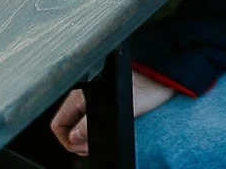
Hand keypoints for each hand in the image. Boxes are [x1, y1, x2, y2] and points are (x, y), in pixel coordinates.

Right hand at [50, 76, 177, 153]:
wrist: (165, 77)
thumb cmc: (147, 87)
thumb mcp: (117, 110)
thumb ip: (90, 124)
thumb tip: (74, 139)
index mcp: (81, 93)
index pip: (59, 124)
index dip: (68, 141)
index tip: (83, 148)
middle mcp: (84, 93)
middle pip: (67, 125)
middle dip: (77, 141)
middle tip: (91, 148)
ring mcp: (94, 95)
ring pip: (78, 123)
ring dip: (85, 135)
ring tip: (98, 141)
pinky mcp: (105, 98)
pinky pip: (90, 118)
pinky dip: (93, 129)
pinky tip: (105, 132)